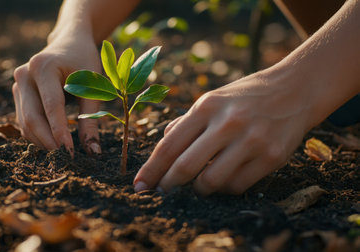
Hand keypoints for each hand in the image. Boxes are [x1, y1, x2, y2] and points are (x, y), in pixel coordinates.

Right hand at [12, 32, 101, 155]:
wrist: (69, 42)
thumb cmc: (84, 61)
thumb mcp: (92, 86)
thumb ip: (91, 118)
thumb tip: (93, 152)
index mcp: (43, 66)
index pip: (51, 106)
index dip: (60, 131)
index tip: (71, 153)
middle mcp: (24, 74)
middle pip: (32, 117)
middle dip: (48, 141)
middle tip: (67, 158)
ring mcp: (17, 84)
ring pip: (25, 123)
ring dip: (42, 141)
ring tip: (62, 152)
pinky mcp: (17, 93)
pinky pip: (24, 121)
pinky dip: (38, 135)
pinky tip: (53, 142)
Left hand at [134, 70, 312, 194]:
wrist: (295, 89)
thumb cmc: (245, 96)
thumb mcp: (212, 98)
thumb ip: (187, 121)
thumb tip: (164, 142)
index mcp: (207, 106)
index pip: (169, 145)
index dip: (151, 169)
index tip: (140, 186)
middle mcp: (227, 123)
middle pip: (185, 167)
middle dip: (168, 185)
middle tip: (162, 192)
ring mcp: (251, 141)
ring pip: (211, 181)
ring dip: (198, 189)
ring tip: (197, 184)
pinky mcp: (271, 157)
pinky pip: (237, 186)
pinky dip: (224, 188)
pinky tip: (223, 180)